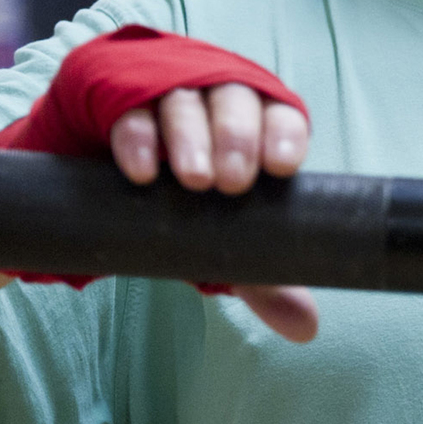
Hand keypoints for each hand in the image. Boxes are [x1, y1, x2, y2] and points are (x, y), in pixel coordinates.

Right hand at [108, 85, 319, 342]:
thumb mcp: (222, 234)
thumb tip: (306, 328)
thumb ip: (259, 274)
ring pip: (185, 102)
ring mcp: (171, 96)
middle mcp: (221, 100)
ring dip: (190, 137)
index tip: (281, 167)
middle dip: (237, 138)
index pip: (283, 117)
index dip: (284, 136)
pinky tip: (140, 171)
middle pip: (237, 103)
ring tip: (192, 179)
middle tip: (230, 182)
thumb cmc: (191, 197)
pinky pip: (130, 114)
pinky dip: (137, 139)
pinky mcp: (121, 102)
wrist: (116, 162)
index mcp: (260, 123)